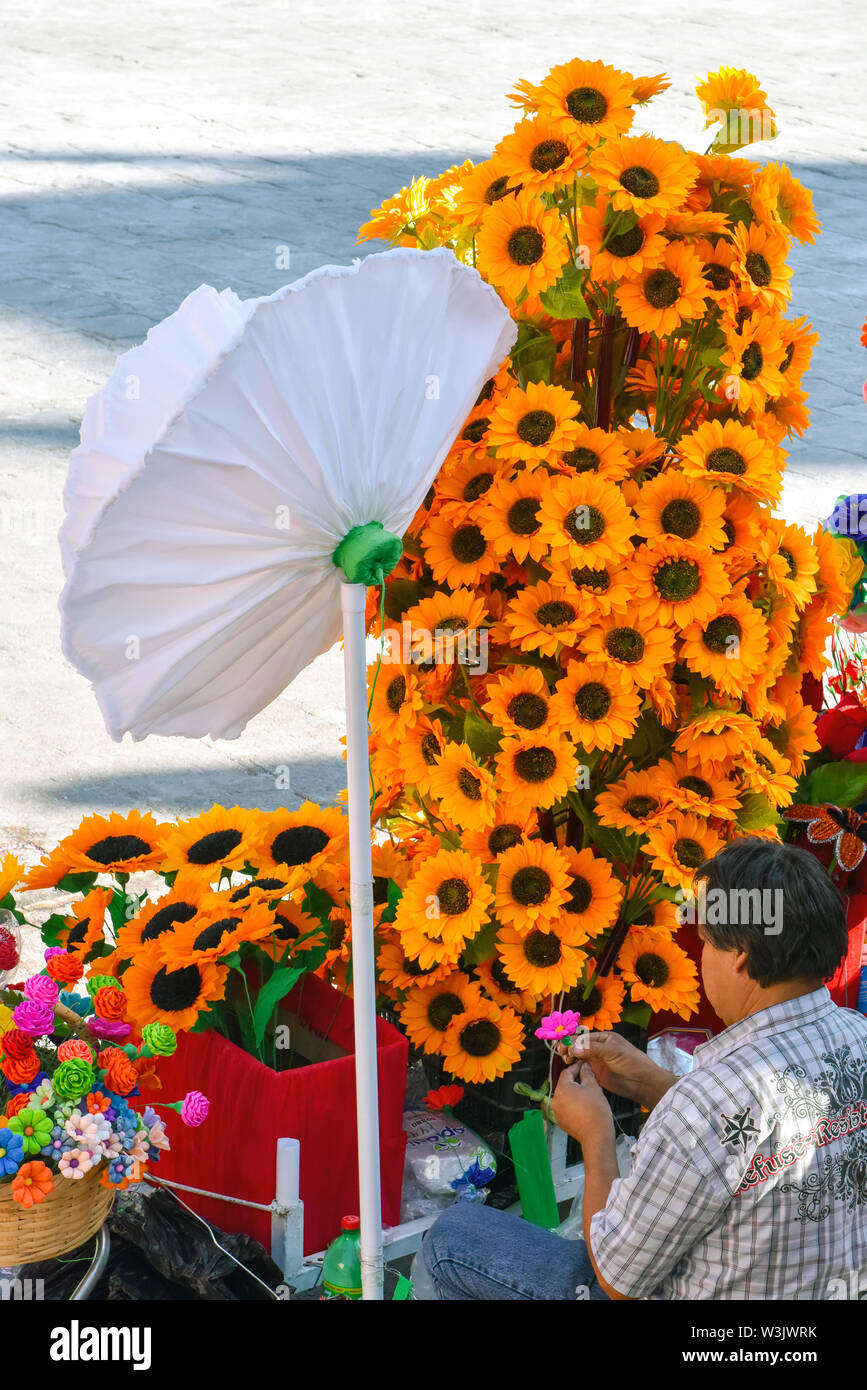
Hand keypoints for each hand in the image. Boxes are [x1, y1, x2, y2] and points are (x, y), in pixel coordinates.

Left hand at [550, 1060, 614, 1145]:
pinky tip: (584, 1105)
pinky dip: (573, 1104)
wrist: (596, 1136)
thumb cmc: (596, 1113)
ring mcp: (557, 1112)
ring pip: (565, 1096)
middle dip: (576, 1080)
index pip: (567, 1072)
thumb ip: (587, 1074)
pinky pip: (566, 1107)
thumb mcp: (593, 1087)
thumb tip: (584, 1067)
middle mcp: (556, 1100)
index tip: (583, 1065)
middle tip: (588, 1078)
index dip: (577, 1067)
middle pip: (565, 1084)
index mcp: (562, 1089)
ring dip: (574, 1092)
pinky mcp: (561, 1121)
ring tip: (588, 1093)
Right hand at [556, 1031, 674, 1109]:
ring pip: (579, 1056)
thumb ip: (593, 1049)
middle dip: (569, 1047)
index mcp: (604, 1038)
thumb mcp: (613, 1051)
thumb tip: (574, 1048)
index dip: (573, 1039)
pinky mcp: (596, 1073)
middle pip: (579, 1045)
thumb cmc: (632, 1062)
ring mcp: (597, 1061)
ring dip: (571, 1056)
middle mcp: (599, 1048)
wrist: (642, 1082)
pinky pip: (582, 1068)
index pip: (585, 1036)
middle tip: (561, 1051)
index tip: (564, 1043)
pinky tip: (570, 1067)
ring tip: (566, 1059)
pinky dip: (575, 1066)